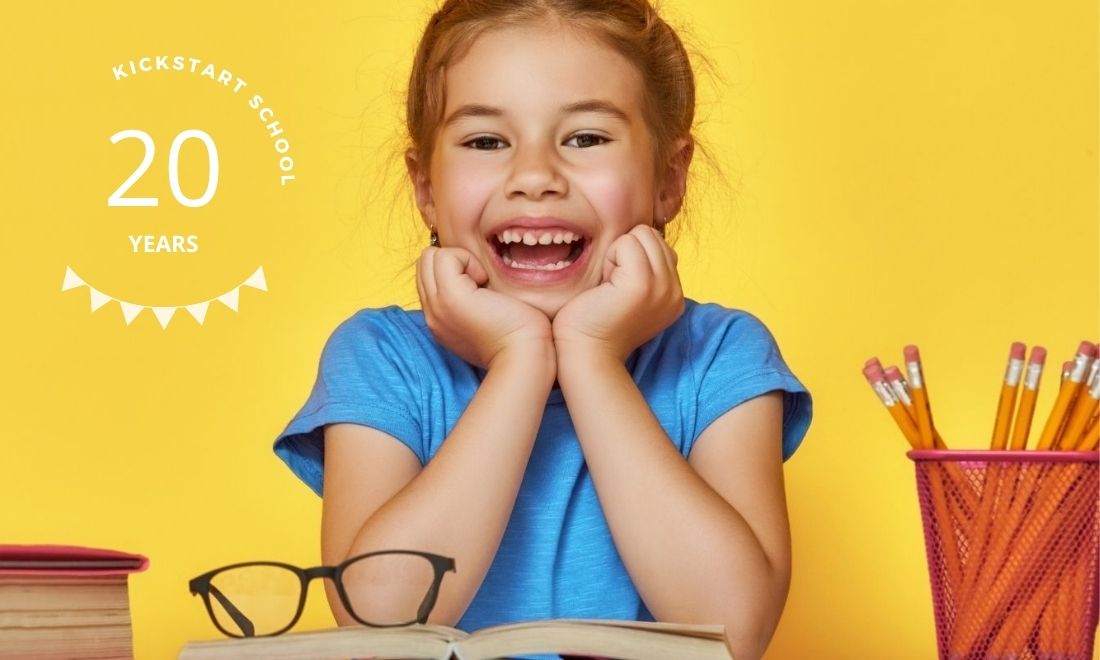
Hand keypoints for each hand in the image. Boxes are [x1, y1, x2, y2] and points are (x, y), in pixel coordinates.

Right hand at [416, 246, 553, 370]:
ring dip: (459, 260)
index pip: (428, 276)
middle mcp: (431, 313)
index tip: (480, 288)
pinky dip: (467, 259)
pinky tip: (485, 282)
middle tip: (481, 283)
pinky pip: (445, 256)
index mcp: (439, 320)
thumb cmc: (517, 337)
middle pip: (424, 262)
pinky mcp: (449, 296)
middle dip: (453, 262)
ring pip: (429, 256)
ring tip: (482, 283)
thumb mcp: (485, 318)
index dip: (453, 270)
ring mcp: (437, 305)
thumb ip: (470, 300)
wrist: (524, 357)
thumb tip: (476, 277)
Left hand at [552, 225, 684, 362]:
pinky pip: (626, 242)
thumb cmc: (595, 323)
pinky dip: (610, 259)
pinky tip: (604, 287)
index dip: (631, 258)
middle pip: (651, 234)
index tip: (618, 289)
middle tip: (611, 287)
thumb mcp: (631, 294)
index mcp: (674, 294)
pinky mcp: (643, 283)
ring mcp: (662, 286)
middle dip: (625, 253)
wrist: (586, 355)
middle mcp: (675, 291)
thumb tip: (640, 236)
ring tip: (609, 287)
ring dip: (617, 255)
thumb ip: (645, 269)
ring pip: (641, 235)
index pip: (659, 245)